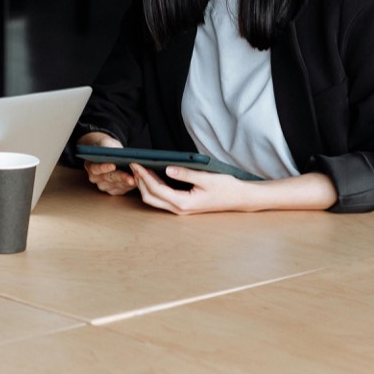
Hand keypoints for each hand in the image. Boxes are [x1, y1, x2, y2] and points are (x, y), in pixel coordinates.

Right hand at [78, 132, 134, 195]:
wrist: (110, 153)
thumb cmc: (108, 147)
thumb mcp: (106, 143)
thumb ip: (108, 147)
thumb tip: (116, 152)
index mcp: (90, 166)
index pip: (96, 168)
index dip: (104, 167)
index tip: (113, 165)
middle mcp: (96, 178)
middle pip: (109, 178)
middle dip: (121, 177)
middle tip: (131, 178)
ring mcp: (104, 185)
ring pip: (117, 185)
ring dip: (129, 182)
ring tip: (138, 178)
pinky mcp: (114, 190)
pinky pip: (123, 189)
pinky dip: (131, 185)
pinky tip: (138, 180)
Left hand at [133, 166, 336, 214]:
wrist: (240, 198)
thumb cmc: (226, 187)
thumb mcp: (206, 177)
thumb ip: (185, 174)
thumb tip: (167, 169)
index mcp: (184, 203)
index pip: (156, 190)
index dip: (144, 176)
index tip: (136, 164)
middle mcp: (180, 209)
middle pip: (150, 197)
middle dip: (139, 181)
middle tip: (133, 165)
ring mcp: (181, 209)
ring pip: (154, 200)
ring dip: (144, 185)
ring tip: (139, 169)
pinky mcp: (183, 206)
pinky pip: (162, 199)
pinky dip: (153, 188)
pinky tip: (152, 177)